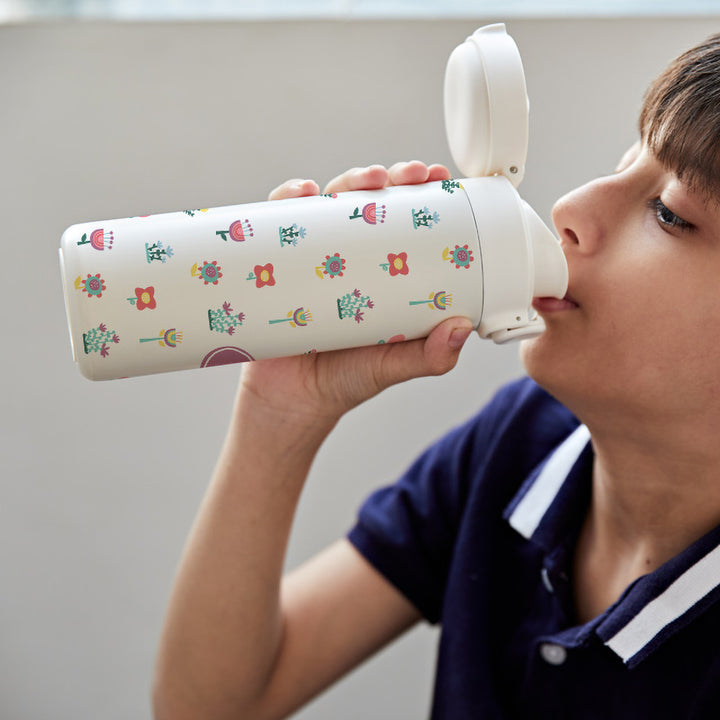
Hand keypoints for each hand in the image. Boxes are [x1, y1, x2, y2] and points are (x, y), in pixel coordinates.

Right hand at [239, 162, 474, 425]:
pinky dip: (287, 200)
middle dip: (391, 178)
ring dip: (348, 181)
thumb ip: (429, 357)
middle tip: (409, 175)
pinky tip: (302, 193)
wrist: (291, 402)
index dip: (422, 195)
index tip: (440, 179)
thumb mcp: (393, 366)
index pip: (405, 223)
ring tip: (367, 181)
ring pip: (329, 203)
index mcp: (383, 274)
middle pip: (369, 203)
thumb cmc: (347, 380)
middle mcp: (350, 257)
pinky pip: (279, 224)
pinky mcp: (278, 263)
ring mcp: (313, 257)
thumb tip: (461, 329)